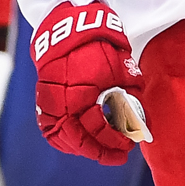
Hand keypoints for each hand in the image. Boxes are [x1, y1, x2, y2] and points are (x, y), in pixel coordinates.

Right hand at [31, 1, 141, 164]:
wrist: (66, 31)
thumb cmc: (95, 47)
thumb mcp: (120, 68)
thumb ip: (130, 95)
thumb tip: (140, 120)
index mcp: (79, 97)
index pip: (97, 131)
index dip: (115, 141)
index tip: (128, 145)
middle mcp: (60, 106)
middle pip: (79, 142)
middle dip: (100, 151)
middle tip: (118, 154)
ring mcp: (49, 106)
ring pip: (64, 140)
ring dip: (84, 148)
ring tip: (102, 150)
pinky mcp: (44, 104)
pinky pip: (53, 131)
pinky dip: (68, 140)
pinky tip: (83, 142)